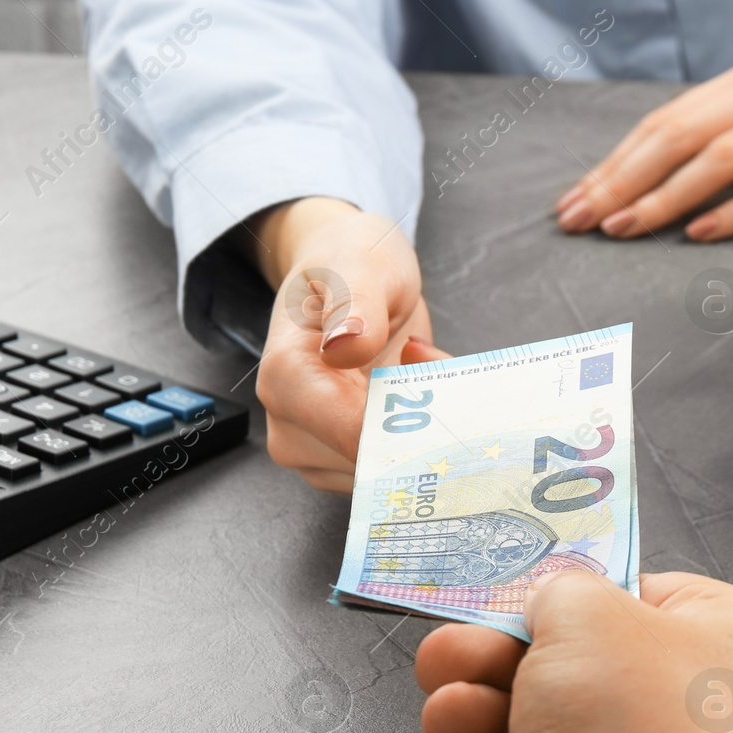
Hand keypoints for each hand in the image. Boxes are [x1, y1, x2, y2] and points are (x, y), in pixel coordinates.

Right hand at [251, 197, 448, 492]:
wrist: (342, 271)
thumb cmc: (347, 261)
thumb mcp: (360, 263)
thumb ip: (356, 302)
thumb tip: (348, 346)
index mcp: (287, 378)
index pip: (351, 436)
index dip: (408, 429)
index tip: (446, 400)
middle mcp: (290, 426)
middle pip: (376, 460)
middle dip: (423, 425)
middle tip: (435, 365)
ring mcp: (314, 452)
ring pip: (391, 470)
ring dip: (426, 431)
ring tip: (421, 369)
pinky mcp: (340, 463)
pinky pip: (392, 469)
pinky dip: (418, 438)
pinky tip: (415, 393)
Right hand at [416, 570, 732, 732]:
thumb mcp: (588, 613)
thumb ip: (557, 592)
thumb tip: (548, 609)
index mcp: (732, 644)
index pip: (639, 600)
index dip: (567, 599)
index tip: (508, 601)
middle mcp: (697, 718)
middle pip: (569, 670)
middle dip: (491, 660)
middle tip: (446, 655)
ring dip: (473, 715)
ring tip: (457, 715)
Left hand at [554, 53, 732, 241]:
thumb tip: (660, 185)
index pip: (669, 119)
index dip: (617, 160)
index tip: (577, 198)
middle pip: (681, 132)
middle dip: (623, 179)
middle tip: (582, 218)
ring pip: (723, 151)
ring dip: (666, 195)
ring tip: (625, 226)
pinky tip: (700, 231)